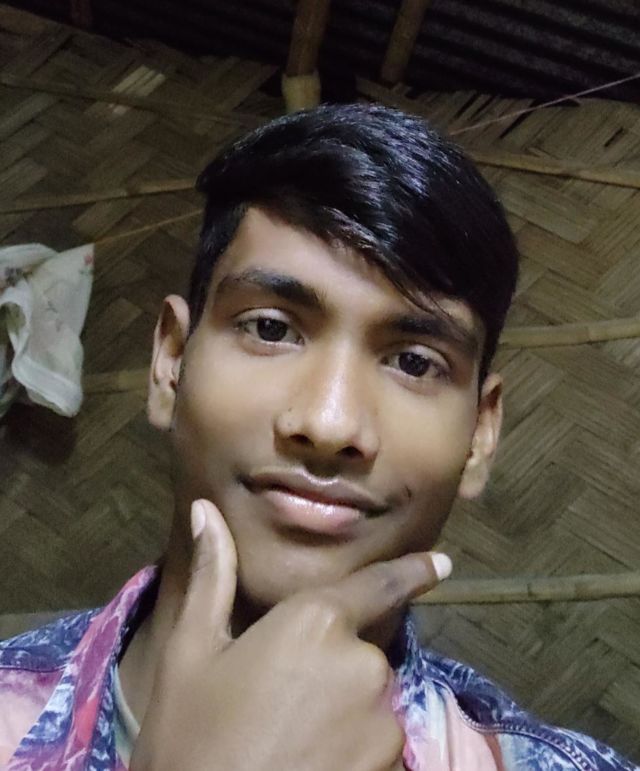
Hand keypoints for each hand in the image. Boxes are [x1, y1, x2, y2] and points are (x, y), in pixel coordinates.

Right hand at [130, 499, 447, 770]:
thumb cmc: (190, 739)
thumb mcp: (189, 655)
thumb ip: (212, 578)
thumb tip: (207, 512)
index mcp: (315, 623)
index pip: (377, 587)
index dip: (411, 573)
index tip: (442, 564)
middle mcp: (363, 664)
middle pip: (362, 653)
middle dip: (333, 669)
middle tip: (279, 703)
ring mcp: (384, 724)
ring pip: (371, 704)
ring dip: (344, 715)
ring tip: (289, 741)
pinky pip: (377, 748)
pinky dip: (354, 755)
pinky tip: (308, 764)